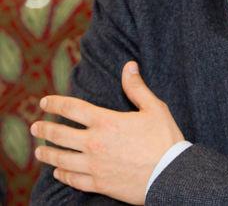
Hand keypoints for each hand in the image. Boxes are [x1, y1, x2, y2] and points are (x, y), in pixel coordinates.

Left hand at [31, 61, 183, 204]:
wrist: (170, 175)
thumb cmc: (164, 139)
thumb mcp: (154, 108)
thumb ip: (137, 87)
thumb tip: (129, 66)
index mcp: (106, 122)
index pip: (73, 109)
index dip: (56, 104)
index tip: (44, 102)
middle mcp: (95, 144)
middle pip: (61, 135)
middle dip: (44, 130)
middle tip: (34, 127)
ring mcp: (95, 166)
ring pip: (62, 160)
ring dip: (48, 154)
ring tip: (38, 151)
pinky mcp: (100, 184)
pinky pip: (74, 180)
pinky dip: (63, 175)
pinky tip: (58, 173)